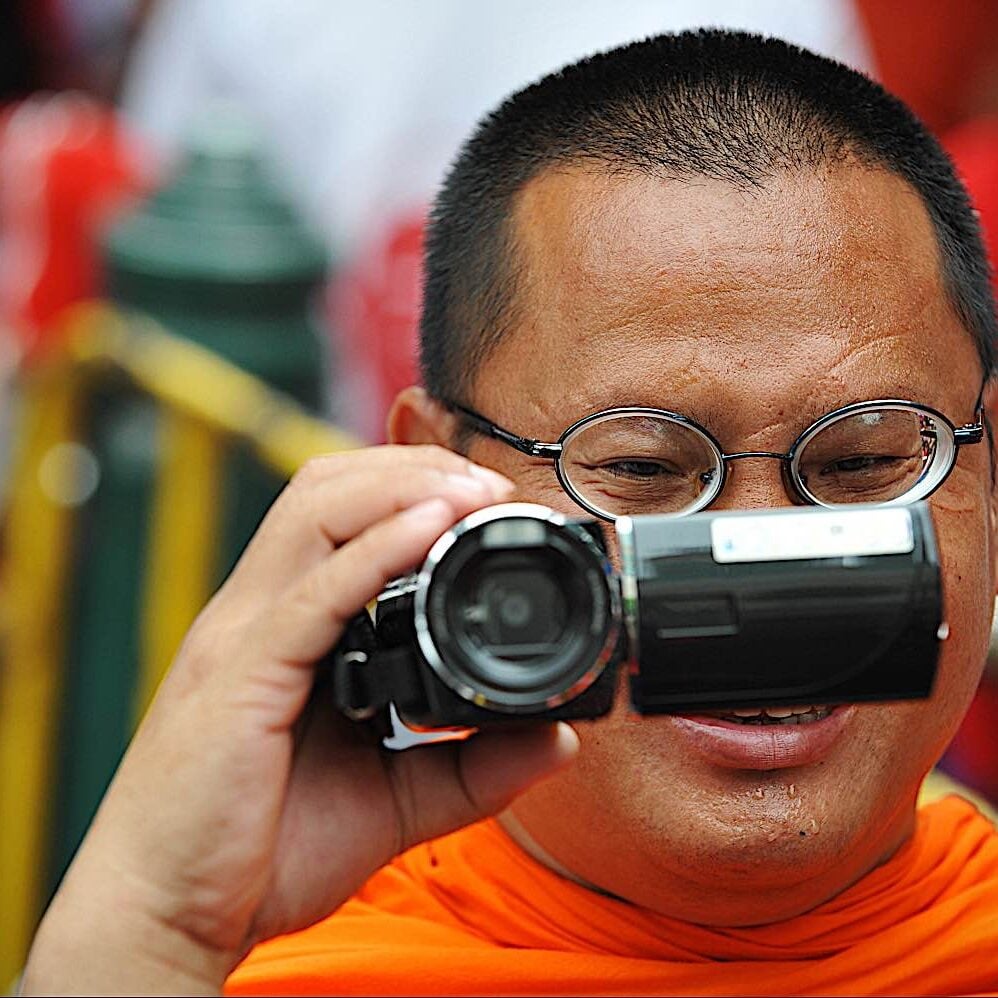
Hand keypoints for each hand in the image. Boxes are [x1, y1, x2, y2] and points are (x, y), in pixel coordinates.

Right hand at [22, 446, 578, 995]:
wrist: (165, 915)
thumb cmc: (263, 853)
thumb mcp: (394, 799)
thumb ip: (472, 767)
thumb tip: (557, 741)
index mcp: (283, 627)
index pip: (336, 514)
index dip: (409, 488)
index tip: (484, 501)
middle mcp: (258, 614)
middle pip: (324, 488)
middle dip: (410, 467)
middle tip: (487, 485)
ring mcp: (243, 637)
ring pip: (314, 513)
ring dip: (399, 486)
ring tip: (471, 492)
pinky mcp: (243, 677)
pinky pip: (314, 593)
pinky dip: (376, 551)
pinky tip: (431, 528)